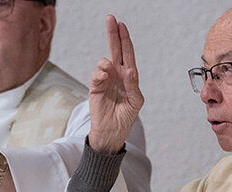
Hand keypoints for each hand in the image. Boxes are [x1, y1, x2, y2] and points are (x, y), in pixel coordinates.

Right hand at [88, 15, 144, 153]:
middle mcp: (117, 75)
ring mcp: (106, 80)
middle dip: (113, 34)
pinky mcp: (95, 87)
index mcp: (128, 76)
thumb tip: (129, 70)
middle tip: (110, 19)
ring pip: (104, 62)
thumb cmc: (125, 117)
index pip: (127, 54)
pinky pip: (96, 75)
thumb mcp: (135, 101)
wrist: (111, 132)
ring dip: (107, 62)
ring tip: (108, 69)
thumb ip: (133, 85)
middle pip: (115, 50)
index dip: (125, 39)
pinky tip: (104, 76)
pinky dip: (100, 73)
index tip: (122, 25)